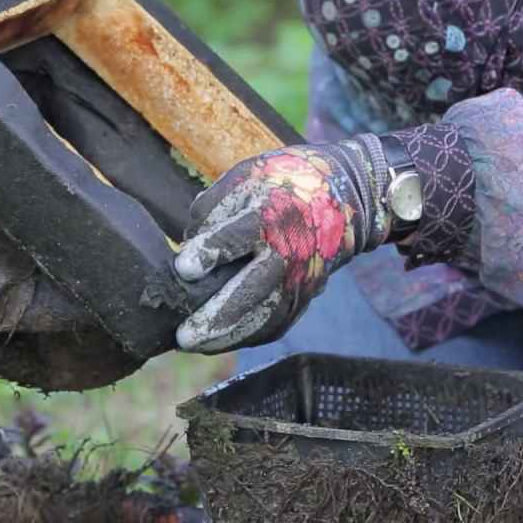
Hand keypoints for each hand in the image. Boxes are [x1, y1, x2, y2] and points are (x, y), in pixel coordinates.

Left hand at [174, 139, 389, 352]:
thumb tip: (186, 247)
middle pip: (251, 290)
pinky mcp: (305, 296)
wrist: (339, 197)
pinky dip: (246, 336)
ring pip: (263, 318)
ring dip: (228, 337)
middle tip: (184, 335)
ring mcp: (300, 279)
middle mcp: (288, 251)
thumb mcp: (245, 177)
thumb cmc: (280, 183)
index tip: (184, 269)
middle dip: (216, 316)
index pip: (238, 236)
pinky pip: (275, 325)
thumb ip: (210, 209)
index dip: (210, 252)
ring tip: (195, 345)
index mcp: (270, 214)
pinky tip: (219, 341)